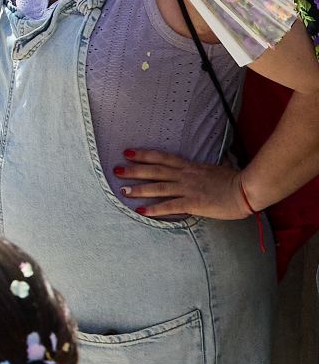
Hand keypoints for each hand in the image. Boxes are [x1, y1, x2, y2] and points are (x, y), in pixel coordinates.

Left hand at [116, 149, 252, 218]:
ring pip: (158, 188)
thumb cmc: (236, 179)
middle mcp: (185, 175)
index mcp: (190, 166)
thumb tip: (212, 160)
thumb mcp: (218, 167)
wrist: (247, 190)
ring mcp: (188, 189)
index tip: (128, 152)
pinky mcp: (193, 203)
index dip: (144, 154)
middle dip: (134, 170)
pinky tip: (141, 211)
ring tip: (123, 190)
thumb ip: (207, 166)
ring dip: (139, 189)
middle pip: (154, 170)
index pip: (162, 158)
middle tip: (116, 169)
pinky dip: (154, 209)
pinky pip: (170, 206)